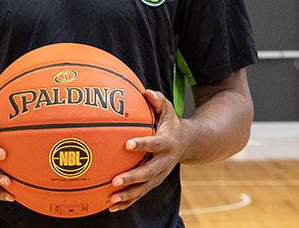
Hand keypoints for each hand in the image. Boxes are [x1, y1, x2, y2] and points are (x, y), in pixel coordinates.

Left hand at [107, 90, 185, 212]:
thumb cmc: (170, 123)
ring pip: (144, 188)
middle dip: (132, 178)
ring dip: (128, 195)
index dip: (142, 144)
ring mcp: (160, 174)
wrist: (188, 144)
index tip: (127, 144)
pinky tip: (111, 206)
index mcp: (167, 143)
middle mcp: (164, 161)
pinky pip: (140, 194)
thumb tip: (146, 92)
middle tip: (115, 181)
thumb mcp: (168, 110)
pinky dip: (127, 201)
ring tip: (111, 199)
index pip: (154, 144)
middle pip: (148, 172)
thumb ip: (157, 101)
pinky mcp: (155, 182)